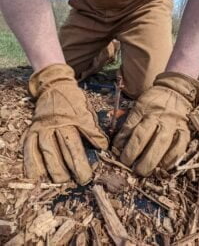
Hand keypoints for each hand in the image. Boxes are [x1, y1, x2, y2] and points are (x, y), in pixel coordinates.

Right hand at [23, 64, 107, 184]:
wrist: (54, 85)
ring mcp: (41, 127)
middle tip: (76, 181)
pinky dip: (30, 161)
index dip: (81, 162)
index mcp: (70, 120)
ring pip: (43, 150)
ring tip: (58, 181)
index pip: (75, 145)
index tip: (87, 176)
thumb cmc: (73, 100)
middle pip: (59, 150)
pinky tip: (35, 175)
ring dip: (50, 168)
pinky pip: (28, 146)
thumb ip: (93, 129)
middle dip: (68, 169)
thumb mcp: (86, 111)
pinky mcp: (32, 129)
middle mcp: (54, 125)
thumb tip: (103, 147)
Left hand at [112, 72, 198, 176]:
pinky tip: (162, 168)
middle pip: (142, 136)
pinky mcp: (184, 130)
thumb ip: (130, 122)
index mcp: (143, 108)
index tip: (116, 153)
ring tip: (142, 171)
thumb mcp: (138, 105)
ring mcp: (172, 123)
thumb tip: (119, 144)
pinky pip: (179, 147)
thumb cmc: (153, 101)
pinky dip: (170, 159)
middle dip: (133, 153)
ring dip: (150, 160)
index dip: (122, 142)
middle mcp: (157, 115)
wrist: (176, 91)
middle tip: (127, 165)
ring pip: (160, 143)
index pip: (130, 127)